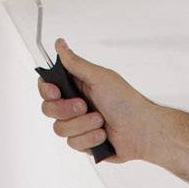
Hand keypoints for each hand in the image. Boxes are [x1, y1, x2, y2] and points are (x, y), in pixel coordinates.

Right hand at [36, 42, 155, 161]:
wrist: (141, 131)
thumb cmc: (125, 101)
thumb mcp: (99, 77)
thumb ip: (75, 63)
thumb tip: (59, 44)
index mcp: (76, 86)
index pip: (47, 87)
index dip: (47, 91)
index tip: (57, 92)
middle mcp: (74, 105)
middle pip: (48, 109)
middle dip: (66, 110)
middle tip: (84, 106)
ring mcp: (78, 125)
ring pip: (60, 129)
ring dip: (82, 125)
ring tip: (101, 121)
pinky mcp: (84, 142)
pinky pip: (73, 143)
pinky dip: (90, 139)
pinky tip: (104, 135)